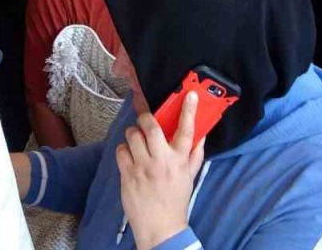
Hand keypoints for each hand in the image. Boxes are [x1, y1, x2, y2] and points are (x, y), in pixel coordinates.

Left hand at [116, 91, 205, 248]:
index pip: (187, 130)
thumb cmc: (176, 201)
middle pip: (152, 127)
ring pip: (133, 136)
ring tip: (136, 139)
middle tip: (145, 119)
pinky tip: (129, 156)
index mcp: (180, 160)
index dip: (189, 110)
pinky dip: (123, 150)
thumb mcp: (190, 177)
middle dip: (146, 117)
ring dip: (133, 133)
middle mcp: (161, 161)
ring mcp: (143, 167)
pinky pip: (121, 151)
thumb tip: (200, 136)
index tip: (189, 95)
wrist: (160, 227)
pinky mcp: (127, 175)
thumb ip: (195, 155)